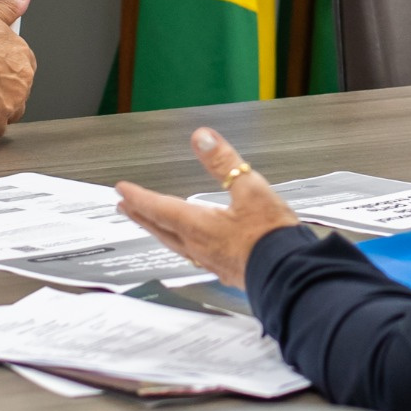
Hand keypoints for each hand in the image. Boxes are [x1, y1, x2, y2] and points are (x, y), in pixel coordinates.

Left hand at [113, 128, 301, 290]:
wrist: (289, 273)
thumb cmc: (271, 236)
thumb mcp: (251, 189)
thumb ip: (224, 162)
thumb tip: (202, 137)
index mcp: (198, 225)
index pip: (159, 207)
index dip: (138, 196)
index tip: (121, 189)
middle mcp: (198, 245)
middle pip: (160, 228)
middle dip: (140, 215)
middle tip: (124, 207)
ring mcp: (209, 260)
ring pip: (173, 243)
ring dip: (156, 229)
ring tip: (149, 223)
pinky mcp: (223, 270)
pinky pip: (190, 254)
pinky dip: (179, 243)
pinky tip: (188, 245)